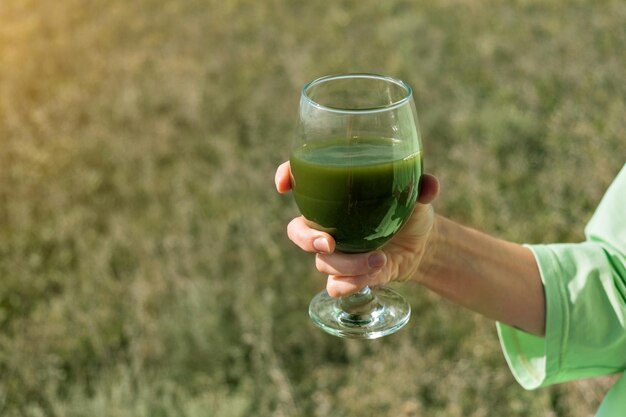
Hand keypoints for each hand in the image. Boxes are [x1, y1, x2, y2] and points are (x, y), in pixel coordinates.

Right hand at [275, 161, 439, 297]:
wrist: (423, 245)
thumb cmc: (410, 211)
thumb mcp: (417, 197)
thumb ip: (422, 188)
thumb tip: (429, 185)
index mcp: (335, 196)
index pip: (299, 180)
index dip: (285, 178)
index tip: (283, 184)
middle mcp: (328, 224)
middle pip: (298, 231)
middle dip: (306, 239)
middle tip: (329, 242)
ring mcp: (335, 253)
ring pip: (323, 262)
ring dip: (348, 265)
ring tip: (378, 260)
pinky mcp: (347, 276)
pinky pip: (334, 286)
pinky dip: (350, 284)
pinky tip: (372, 276)